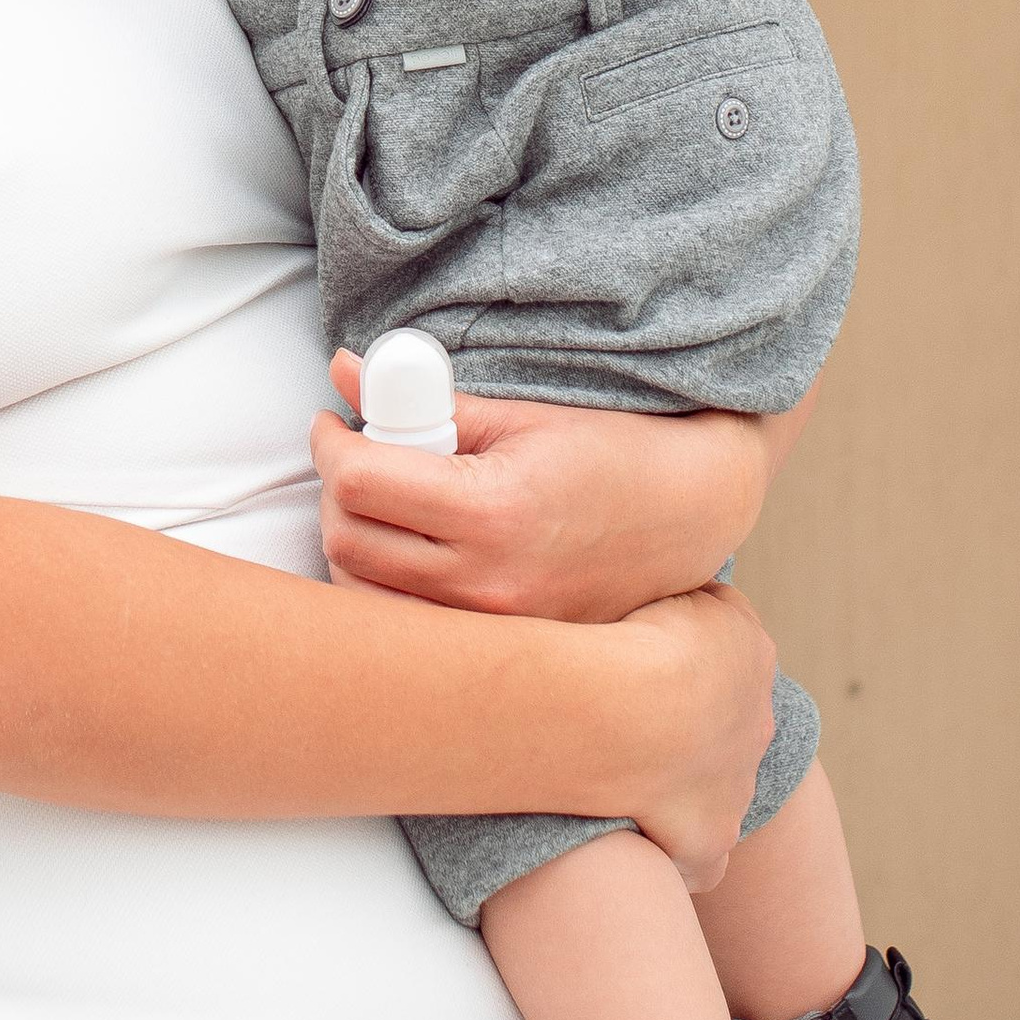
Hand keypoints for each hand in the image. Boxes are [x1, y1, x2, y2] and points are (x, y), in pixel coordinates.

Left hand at [312, 354, 793, 622]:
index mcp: (493, 509)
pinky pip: (409, 629)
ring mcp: (496, 627)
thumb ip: (427, 397)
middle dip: (334, 492)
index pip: (359, 483)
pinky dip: (385, 591)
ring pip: (365, 597)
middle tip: (352, 459)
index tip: (333, 424)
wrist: (689, 515)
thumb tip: (345, 370)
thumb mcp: (521, 413)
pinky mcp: (503, 650)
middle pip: (348, 542)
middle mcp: (489, 580)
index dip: (330, 445)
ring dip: (353, 543)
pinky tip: (406, 551)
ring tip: (379, 505)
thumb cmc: (611, 451)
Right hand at [608, 581, 778, 890]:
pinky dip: (682, 853)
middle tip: (625, 716)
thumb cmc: (623, 632)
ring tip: (617, 769)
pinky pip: (702, 857)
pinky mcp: (709, 839)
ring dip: (679, 781)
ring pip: (717, 786)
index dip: (679, 656)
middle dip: (689, 722)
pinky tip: (645, 843)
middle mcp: (756, 722)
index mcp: (749, 650)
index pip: (721, 651)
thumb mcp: (651, 577)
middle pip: (727, 723)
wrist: (628, 708)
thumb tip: (653, 583)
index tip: (638, 660)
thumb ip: (664, 586)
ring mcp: (735, 785)